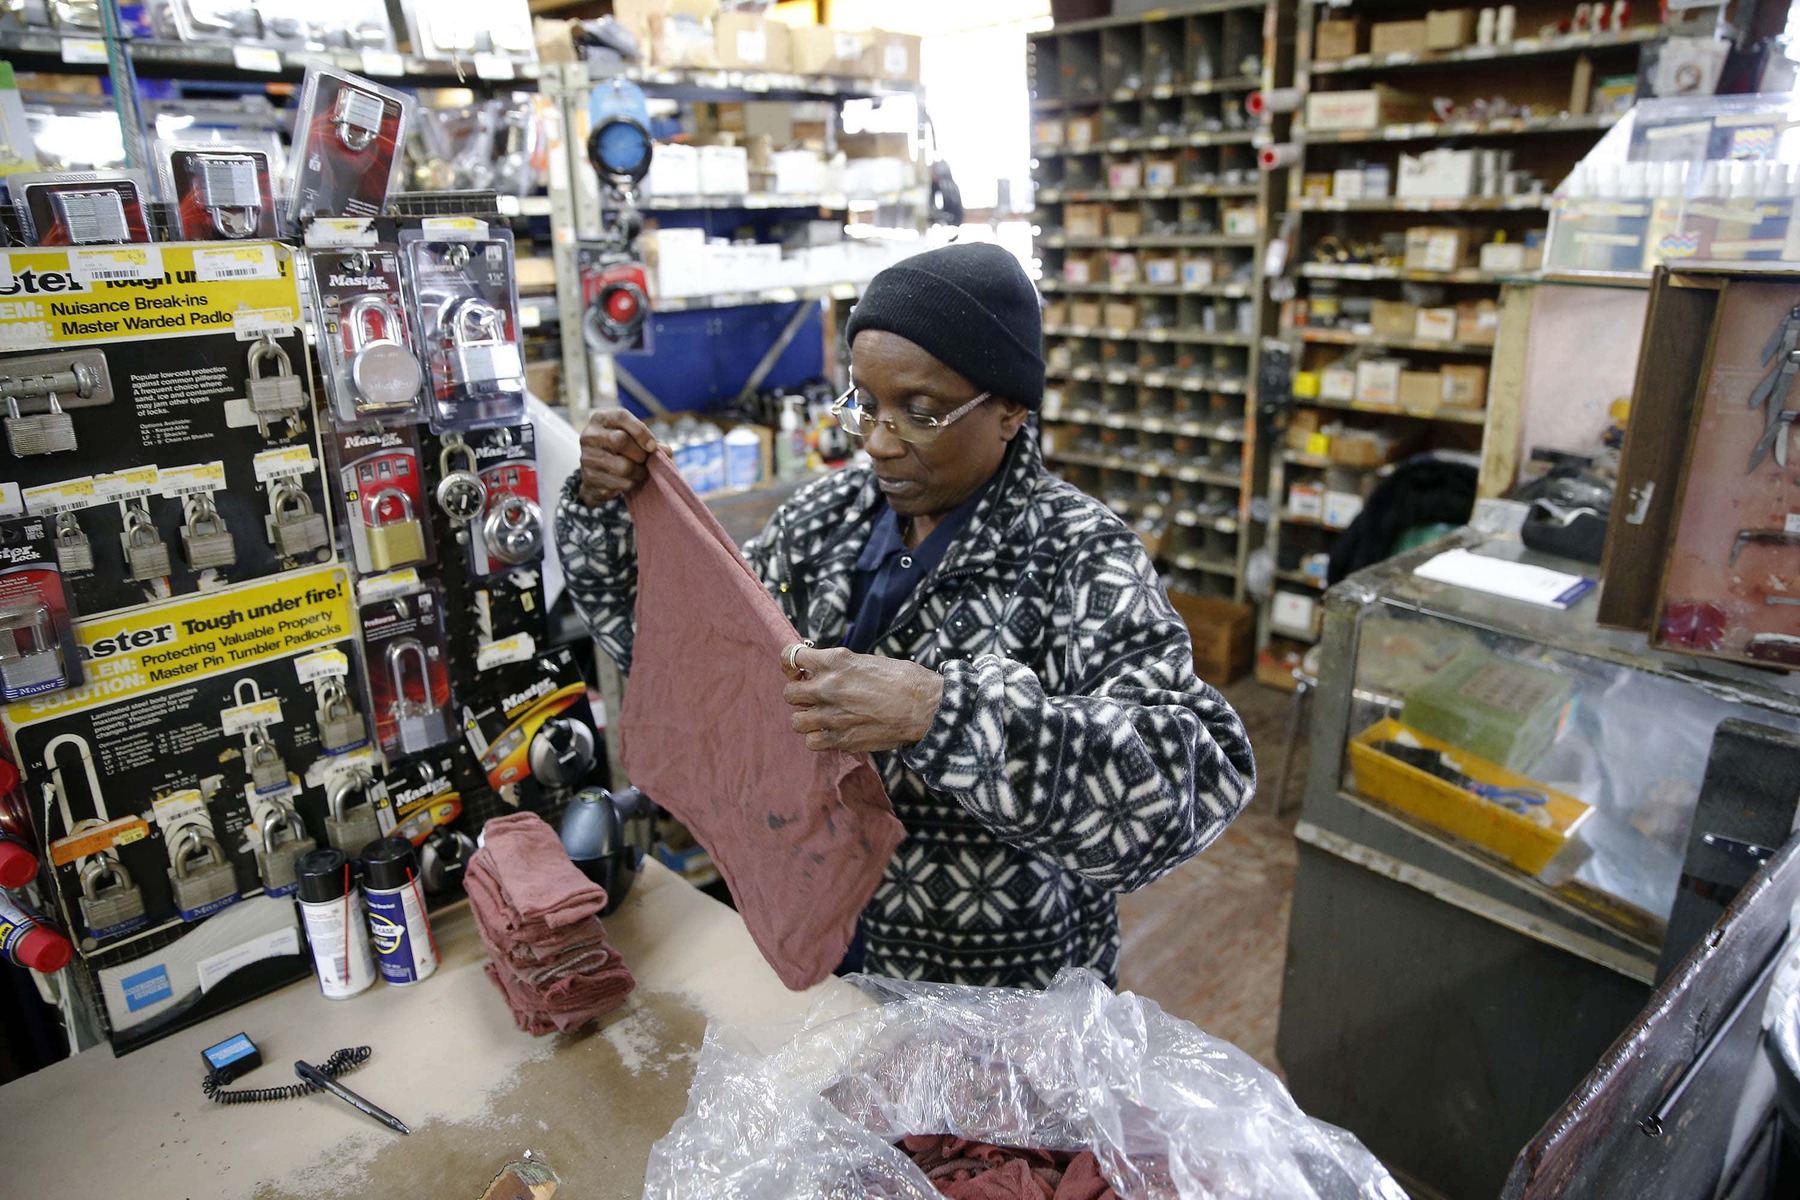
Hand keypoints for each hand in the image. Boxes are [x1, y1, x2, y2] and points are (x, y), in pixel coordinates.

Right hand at [578, 409, 660, 505]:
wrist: (596, 471)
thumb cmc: (620, 449)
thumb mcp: (632, 438)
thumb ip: (650, 442)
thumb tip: (667, 451)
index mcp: (601, 418)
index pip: (621, 417)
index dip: (641, 432)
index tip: (652, 446)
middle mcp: (590, 435)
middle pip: (620, 440)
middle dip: (640, 454)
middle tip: (646, 460)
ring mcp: (587, 457)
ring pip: (622, 466)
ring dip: (639, 472)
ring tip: (641, 472)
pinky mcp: (589, 478)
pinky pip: (619, 483)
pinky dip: (631, 484)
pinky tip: (630, 480)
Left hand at [782, 645, 944, 753]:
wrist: (925, 707)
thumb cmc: (904, 680)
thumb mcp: (867, 660)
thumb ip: (840, 667)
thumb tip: (825, 672)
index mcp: (835, 661)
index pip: (790, 657)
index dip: (791, 664)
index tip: (798, 670)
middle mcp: (827, 687)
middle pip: (789, 693)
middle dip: (800, 695)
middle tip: (814, 696)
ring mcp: (832, 716)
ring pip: (796, 721)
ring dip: (807, 719)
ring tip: (823, 717)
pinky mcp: (841, 739)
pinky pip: (811, 742)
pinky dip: (818, 739)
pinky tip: (832, 733)